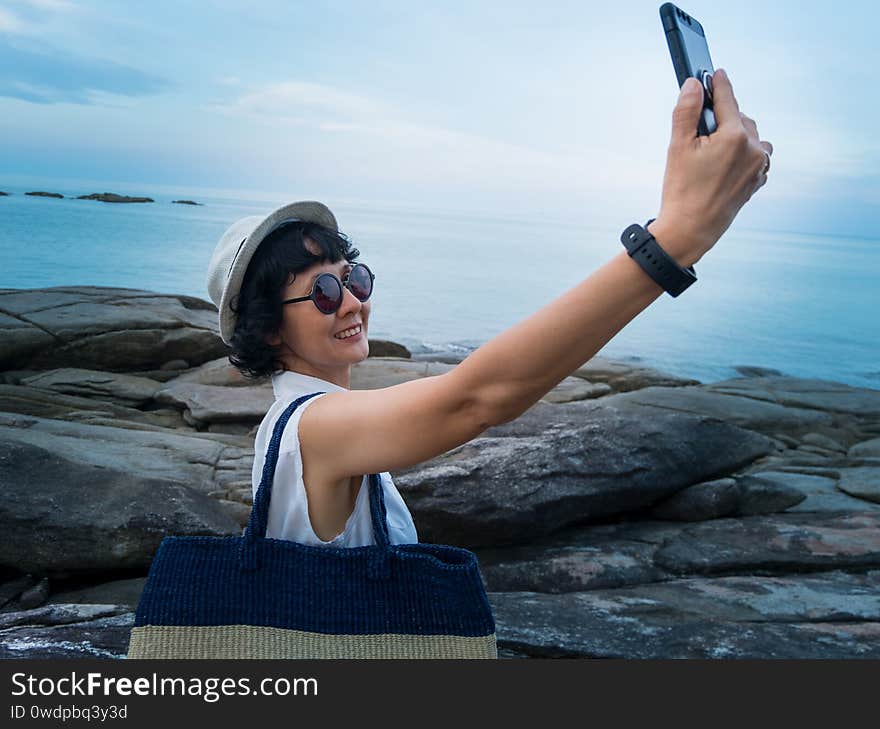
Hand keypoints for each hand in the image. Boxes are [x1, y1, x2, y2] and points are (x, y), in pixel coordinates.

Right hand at [650, 69, 772, 266]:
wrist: (691, 230)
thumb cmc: (682, 192)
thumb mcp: (677, 147)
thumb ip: (687, 111)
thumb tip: (693, 85)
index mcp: (735, 136)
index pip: (728, 99)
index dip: (719, 84)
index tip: (716, 73)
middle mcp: (754, 148)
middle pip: (739, 118)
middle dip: (721, 119)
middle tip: (699, 135)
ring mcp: (760, 166)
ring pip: (750, 136)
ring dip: (734, 136)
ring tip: (711, 153)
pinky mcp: (758, 180)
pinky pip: (755, 156)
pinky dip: (740, 154)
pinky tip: (721, 167)